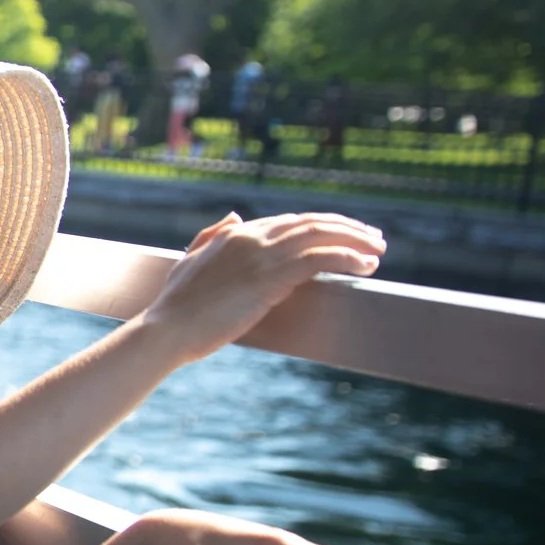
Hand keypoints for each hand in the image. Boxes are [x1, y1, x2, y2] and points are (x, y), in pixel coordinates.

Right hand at [139, 212, 384, 362]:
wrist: (167, 329)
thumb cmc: (175, 306)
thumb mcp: (190, 261)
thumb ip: (212, 236)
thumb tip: (236, 216)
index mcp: (234, 235)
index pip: (289, 221)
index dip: (321, 225)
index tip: (346, 234)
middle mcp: (251, 238)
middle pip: (312, 223)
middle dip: (348, 228)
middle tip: (374, 239)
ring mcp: (261, 257)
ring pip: (321, 236)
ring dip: (355, 241)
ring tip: (378, 252)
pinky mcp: (271, 278)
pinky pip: (320, 260)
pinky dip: (347, 258)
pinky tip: (364, 266)